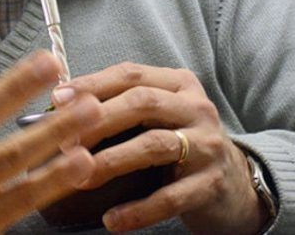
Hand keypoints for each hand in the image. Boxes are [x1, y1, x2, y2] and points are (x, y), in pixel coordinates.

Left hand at [60, 63, 267, 233]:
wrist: (236, 186)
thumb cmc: (182, 145)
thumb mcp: (159, 116)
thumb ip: (121, 105)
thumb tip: (62, 106)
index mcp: (179, 84)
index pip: (131, 74)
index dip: (93, 85)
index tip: (58, 98)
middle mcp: (196, 108)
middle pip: (142, 103)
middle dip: (97, 120)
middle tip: (64, 141)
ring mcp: (207, 145)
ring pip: (154, 145)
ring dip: (111, 161)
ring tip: (80, 177)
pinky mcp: (210, 184)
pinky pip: (170, 197)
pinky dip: (138, 210)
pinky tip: (113, 220)